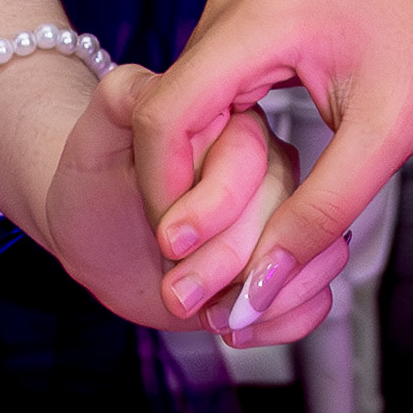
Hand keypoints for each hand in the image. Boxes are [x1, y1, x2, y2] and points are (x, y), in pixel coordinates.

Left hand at [0, 58, 351, 351]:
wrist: (101, 232)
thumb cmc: (95, 178)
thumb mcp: (92, 139)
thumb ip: (118, 98)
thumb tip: (150, 84)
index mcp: (232, 122)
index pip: (250, 160)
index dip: (213, 208)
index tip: (167, 240)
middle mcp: (271, 166)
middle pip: (285, 216)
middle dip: (229, 265)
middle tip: (177, 293)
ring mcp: (284, 216)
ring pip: (320, 253)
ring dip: (268, 298)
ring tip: (213, 316)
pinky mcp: (285, 262)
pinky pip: (319, 293)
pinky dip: (288, 319)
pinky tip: (237, 328)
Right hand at [131, 0, 412, 337]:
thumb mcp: (386, 134)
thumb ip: (324, 209)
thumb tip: (265, 280)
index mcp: (253, 24)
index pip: (163, 115)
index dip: (163, 192)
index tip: (184, 252)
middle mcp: (227, 18)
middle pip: (164, 121)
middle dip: (178, 197)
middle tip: (204, 265)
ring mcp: (230, 28)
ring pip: (182, 122)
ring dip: (197, 183)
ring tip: (225, 244)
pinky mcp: (242, 45)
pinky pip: (208, 112)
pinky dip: (218, 161)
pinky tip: (244, 203)